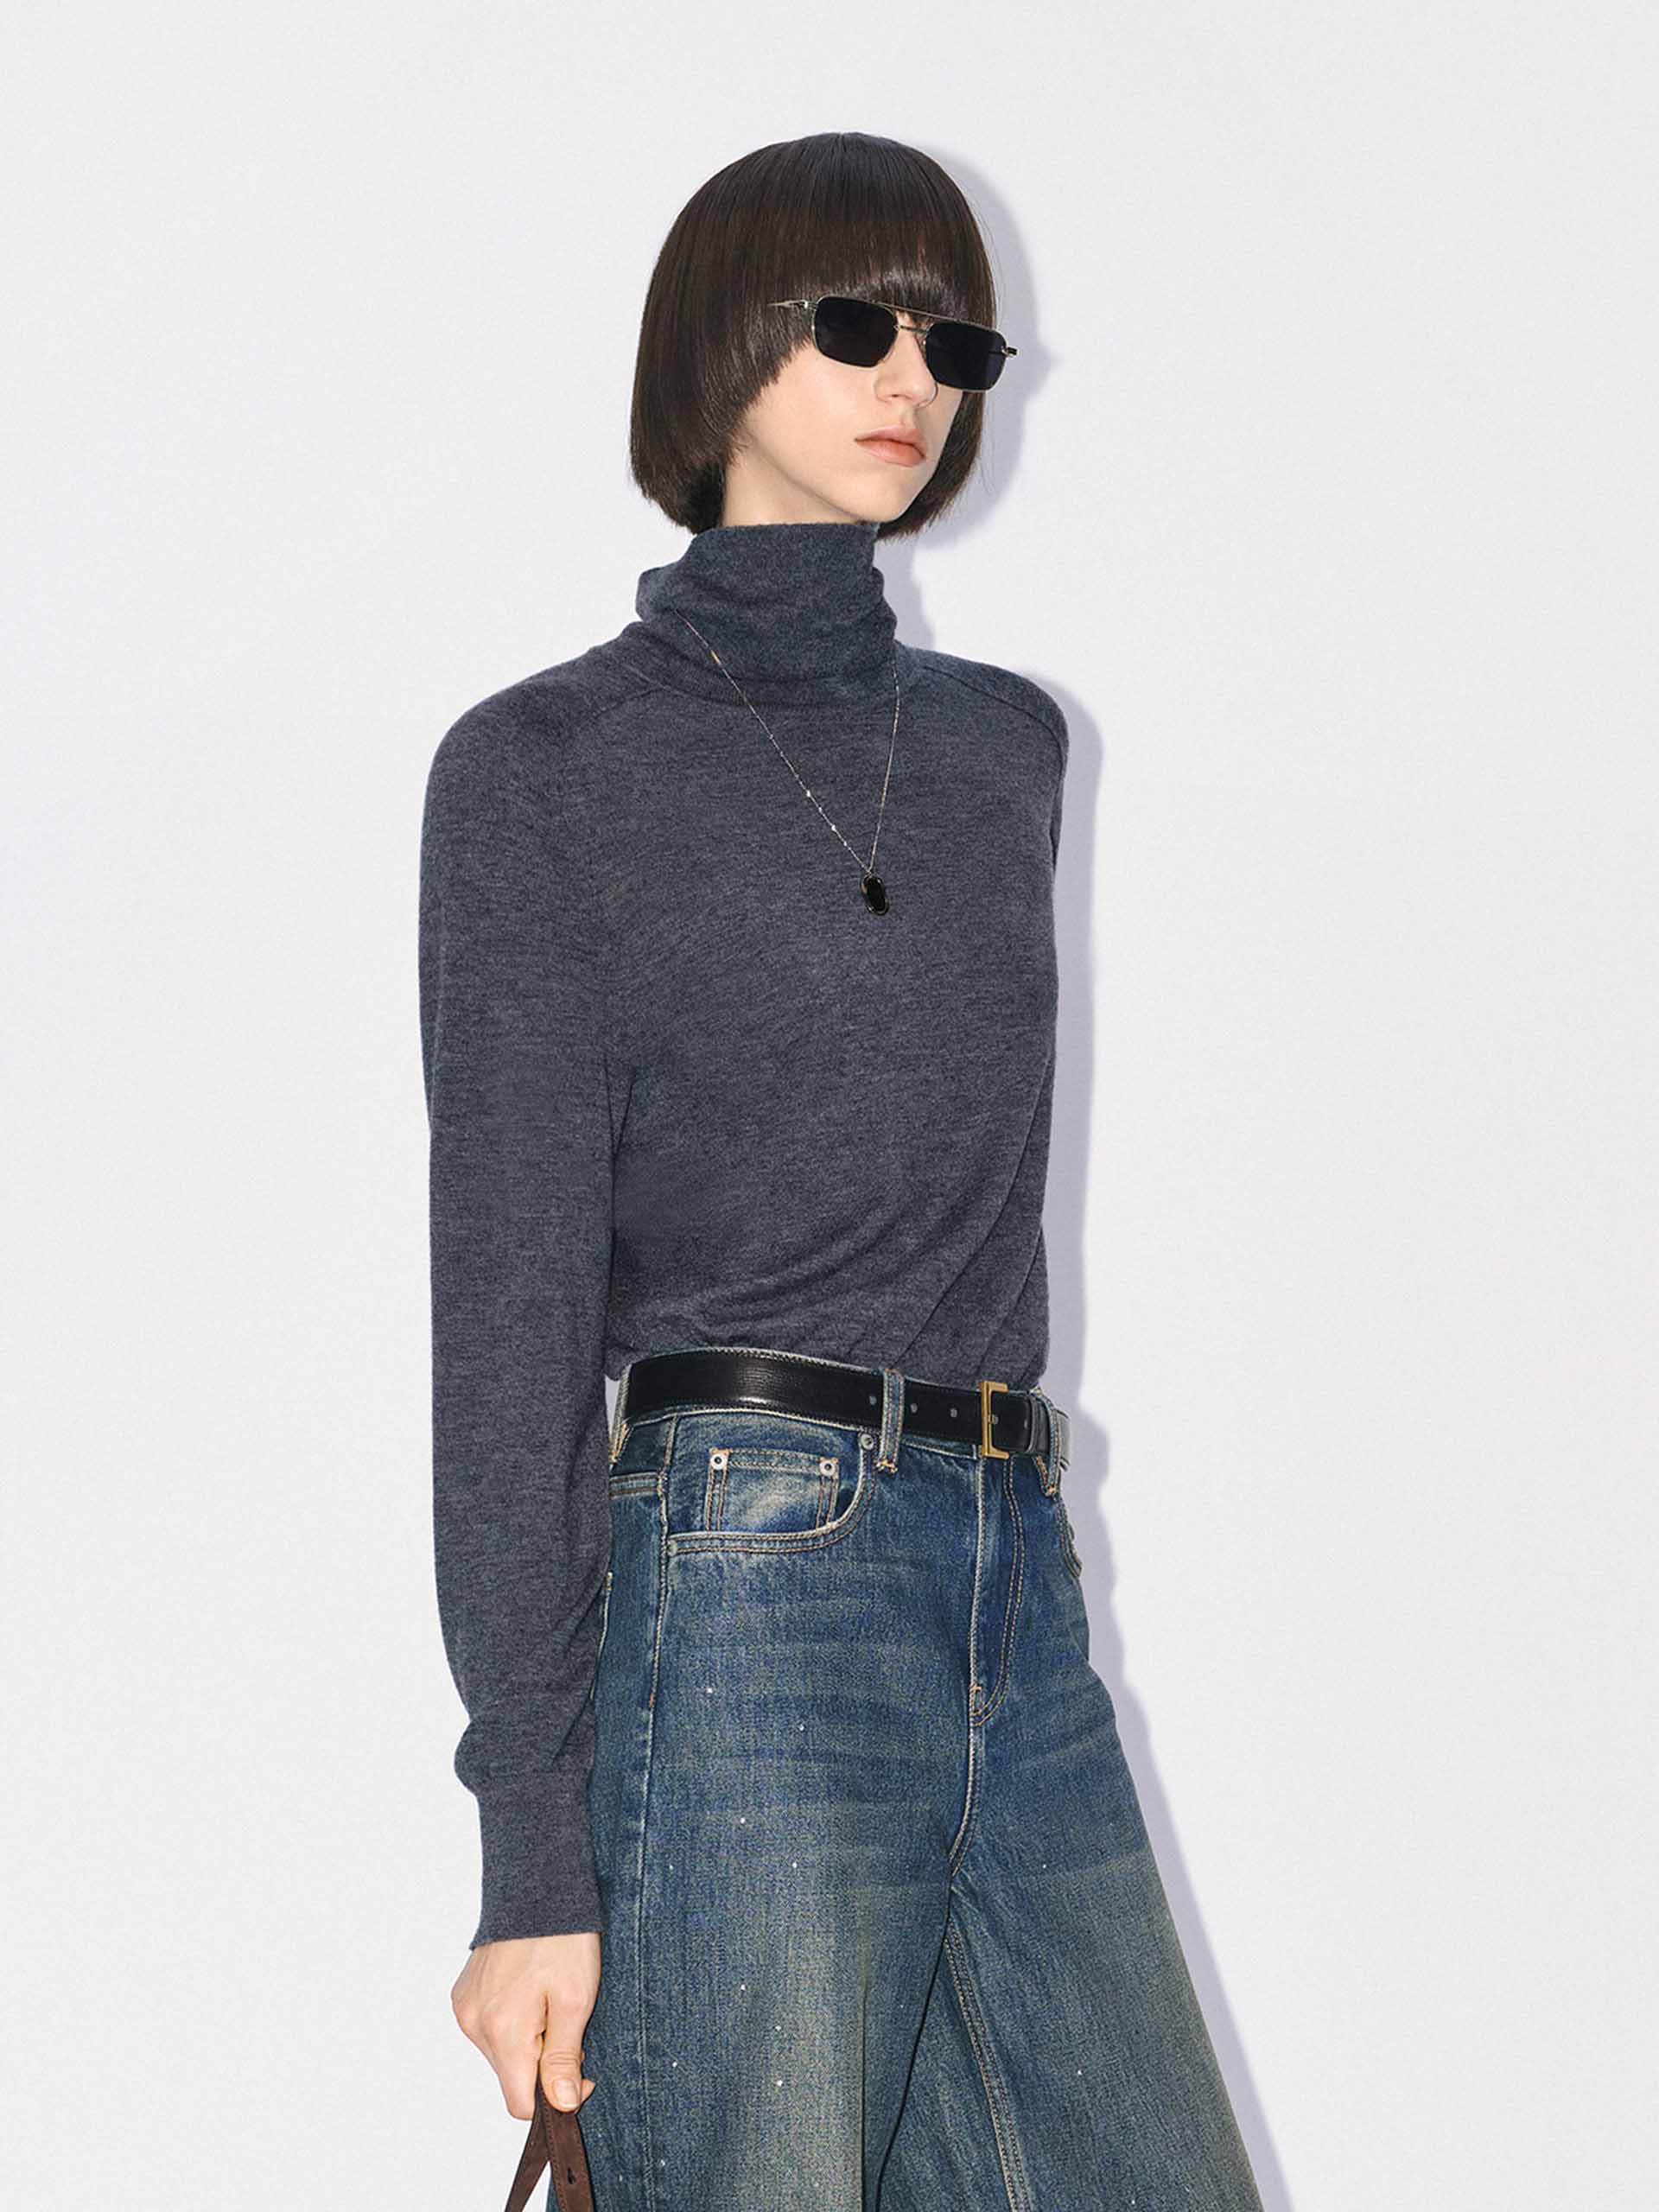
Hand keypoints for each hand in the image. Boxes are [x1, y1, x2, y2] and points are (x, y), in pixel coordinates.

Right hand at [451, 1931, 601, 2121]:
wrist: (538, 1887)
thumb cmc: (562, 1940)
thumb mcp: (575, 2000)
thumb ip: (564, 2058)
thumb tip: (562, 2104)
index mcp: (503, 2031)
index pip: (520, 2103)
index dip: (555, 2096)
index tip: (581, 2067)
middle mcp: (475, 2025)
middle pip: (511, 2077)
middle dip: (543, 2063)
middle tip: (567, 2021)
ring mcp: (465, 2008)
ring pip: (501, 2054)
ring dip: (528, 2042)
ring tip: (548, 2000)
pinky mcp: (463, 1995)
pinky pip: (488, 2029)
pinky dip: (511, 2024)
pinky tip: (529, 1993)